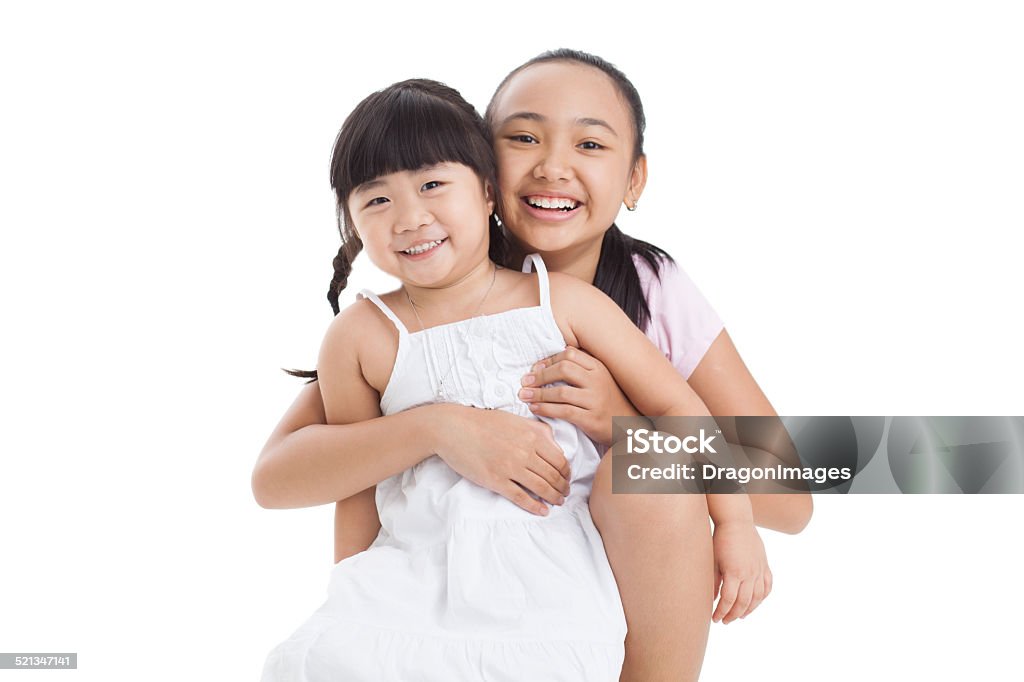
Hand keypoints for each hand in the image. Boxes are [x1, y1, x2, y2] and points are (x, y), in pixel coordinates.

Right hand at [432, 404, 570, 515]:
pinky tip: (542, 510)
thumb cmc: (483, 422)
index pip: (559, 460)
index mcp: (532, 435)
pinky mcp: (496, 481)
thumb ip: (538, 430)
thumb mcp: (515, 419)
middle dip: (562, 487)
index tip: (567, 478)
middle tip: (565, 493)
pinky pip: (521, 497)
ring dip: (553, 497)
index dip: (566, 473)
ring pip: (541, 488)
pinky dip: (534, 506)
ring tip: (557, 502)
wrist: (453, 428)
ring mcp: (510, 467)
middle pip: (553, 476)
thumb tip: (555, 444)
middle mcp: (525, 452)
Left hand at [517, 347, 637, 444]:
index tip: (535, 368)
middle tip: (525, 381)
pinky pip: (564, 411)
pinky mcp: (591, 418)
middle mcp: (598, 381)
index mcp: (599, 368)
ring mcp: (596, 400)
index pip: (570, 354)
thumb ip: (583, 367)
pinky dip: (545, 408)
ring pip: (561, 392)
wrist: (629, 427)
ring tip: (524, 395)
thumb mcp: (601, 379)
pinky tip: (534, 408)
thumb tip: (558, 353)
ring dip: (538, 393)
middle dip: (540, 375)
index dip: (549, 360)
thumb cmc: (609, 402)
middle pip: (563, 369)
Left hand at [711, 520, 771, 623]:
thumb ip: (715, 581)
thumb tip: (714, 599)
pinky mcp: (764, 565)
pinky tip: (755, 602)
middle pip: (743, 602)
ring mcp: (759, 570)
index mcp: (734, 573)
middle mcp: (749, 574)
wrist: (737, 522)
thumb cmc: (721, 539)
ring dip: (749, 609)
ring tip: (739, 616)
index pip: (728, 600)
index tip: (715, 618)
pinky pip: (767, 586)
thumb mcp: (714, 560)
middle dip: (733, 614)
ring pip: (757, 597)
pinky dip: (762, 597)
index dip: (721, 611)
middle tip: (725, 621)